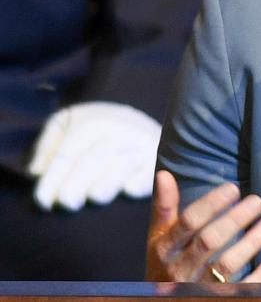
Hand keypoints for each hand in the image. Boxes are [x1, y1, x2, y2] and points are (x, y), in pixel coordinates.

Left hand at [29, 101, 160, 210]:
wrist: (138, 122)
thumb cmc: (95, 129)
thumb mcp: (68, 124)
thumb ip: (48, 145)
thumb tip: (36, 172)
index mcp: (95, 121)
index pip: (69, 153)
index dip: (52, 179)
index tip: (42, 201)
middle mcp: (120, 130)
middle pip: (92, 161)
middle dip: (73, 187)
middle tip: (64, 204)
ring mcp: (141, 145)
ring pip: (119, 170)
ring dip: (100, 190)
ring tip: (90, 198)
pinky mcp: (158, 160)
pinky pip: (146, 177)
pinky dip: (136, 185)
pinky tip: (126, 190)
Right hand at [146, 170, 260, 281]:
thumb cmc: (165, 265)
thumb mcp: (159, 239)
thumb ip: (164, 209)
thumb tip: (164, 174)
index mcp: (165, 250)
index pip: (188, 222)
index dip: (211, 203)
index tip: (233, 188)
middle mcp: (179, 270)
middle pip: (209, 241)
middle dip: (235, 219)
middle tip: (258, 201)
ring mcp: (197, 289)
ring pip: (227, 265)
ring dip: (251, 242)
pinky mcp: (216, 301)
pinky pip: (242, 289)